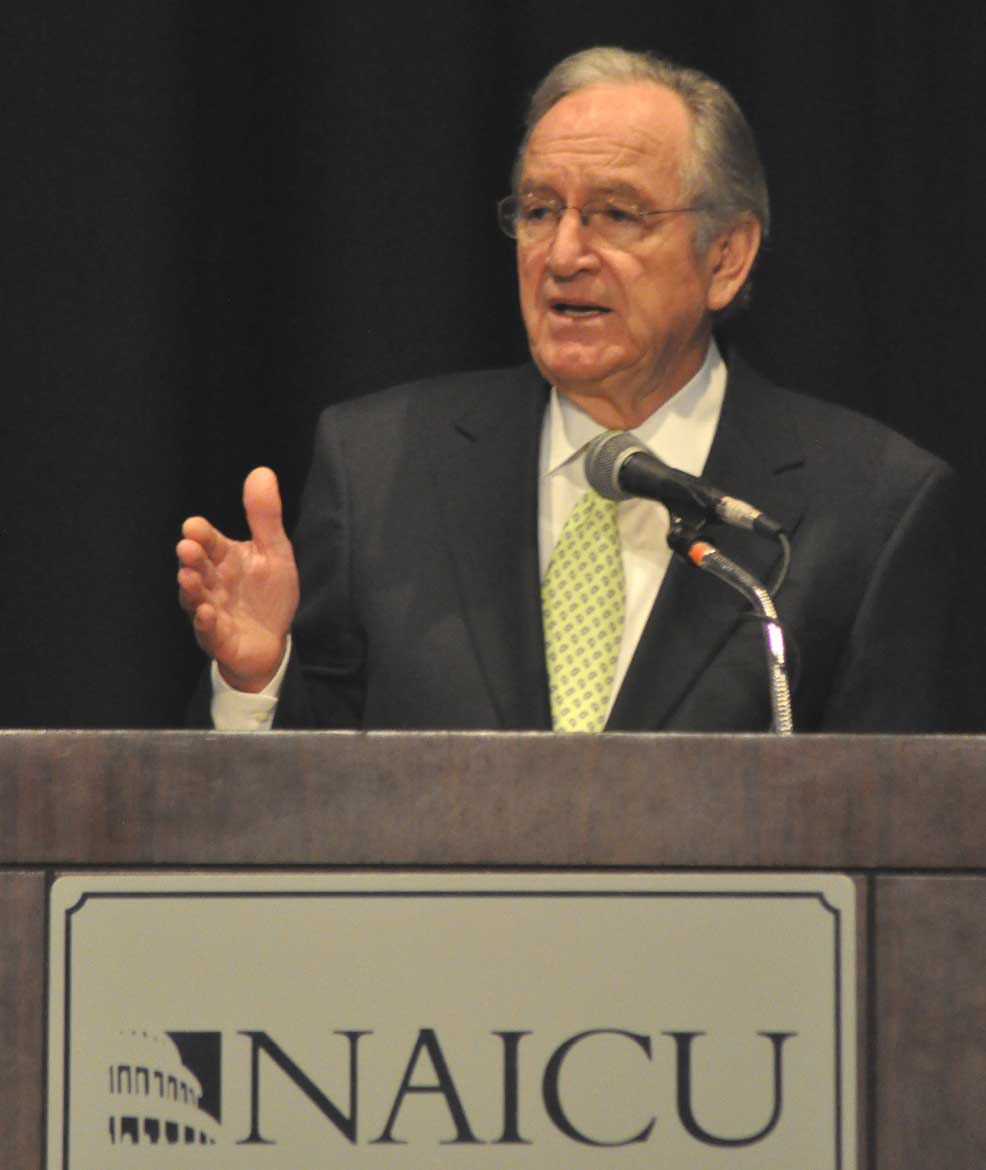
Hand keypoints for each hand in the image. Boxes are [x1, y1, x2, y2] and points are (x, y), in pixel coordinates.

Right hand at [177, 467, 299, 691]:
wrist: (271, 641)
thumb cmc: (268, 594)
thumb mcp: (274, 552)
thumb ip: (265, 517)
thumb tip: (262, 471)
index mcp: (225, 558)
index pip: (210, 542)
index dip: (202, 535)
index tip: (193, 526)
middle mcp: (212, 582)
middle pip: (197, 567)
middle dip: (191, 558)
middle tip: (187, 548)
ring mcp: (211, 610)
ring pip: (195, 598)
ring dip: (191, 589)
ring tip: (188, 578)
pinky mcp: (217, 637)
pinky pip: (208, 630)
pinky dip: (205, 622)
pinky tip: (206, 613)